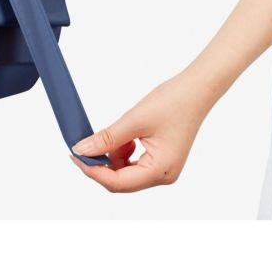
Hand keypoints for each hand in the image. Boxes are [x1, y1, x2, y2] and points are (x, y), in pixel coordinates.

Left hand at [70, 71, 213, 192]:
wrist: (196, 89)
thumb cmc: (173, 102)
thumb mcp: (134, 120)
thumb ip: (107, 138)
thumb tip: (82, 150)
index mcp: (160, 171)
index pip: (117, 182)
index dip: (93, 171)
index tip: (75, 157)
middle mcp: (164, 175)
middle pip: (121, 181)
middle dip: (102, 165)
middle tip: (84, 147)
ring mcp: (164, 168)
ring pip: (127, 172)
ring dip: (113, 157)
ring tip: (113, 135)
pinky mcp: (162, 158)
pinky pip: (136, 163)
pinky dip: (124, 152)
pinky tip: (125, 136)